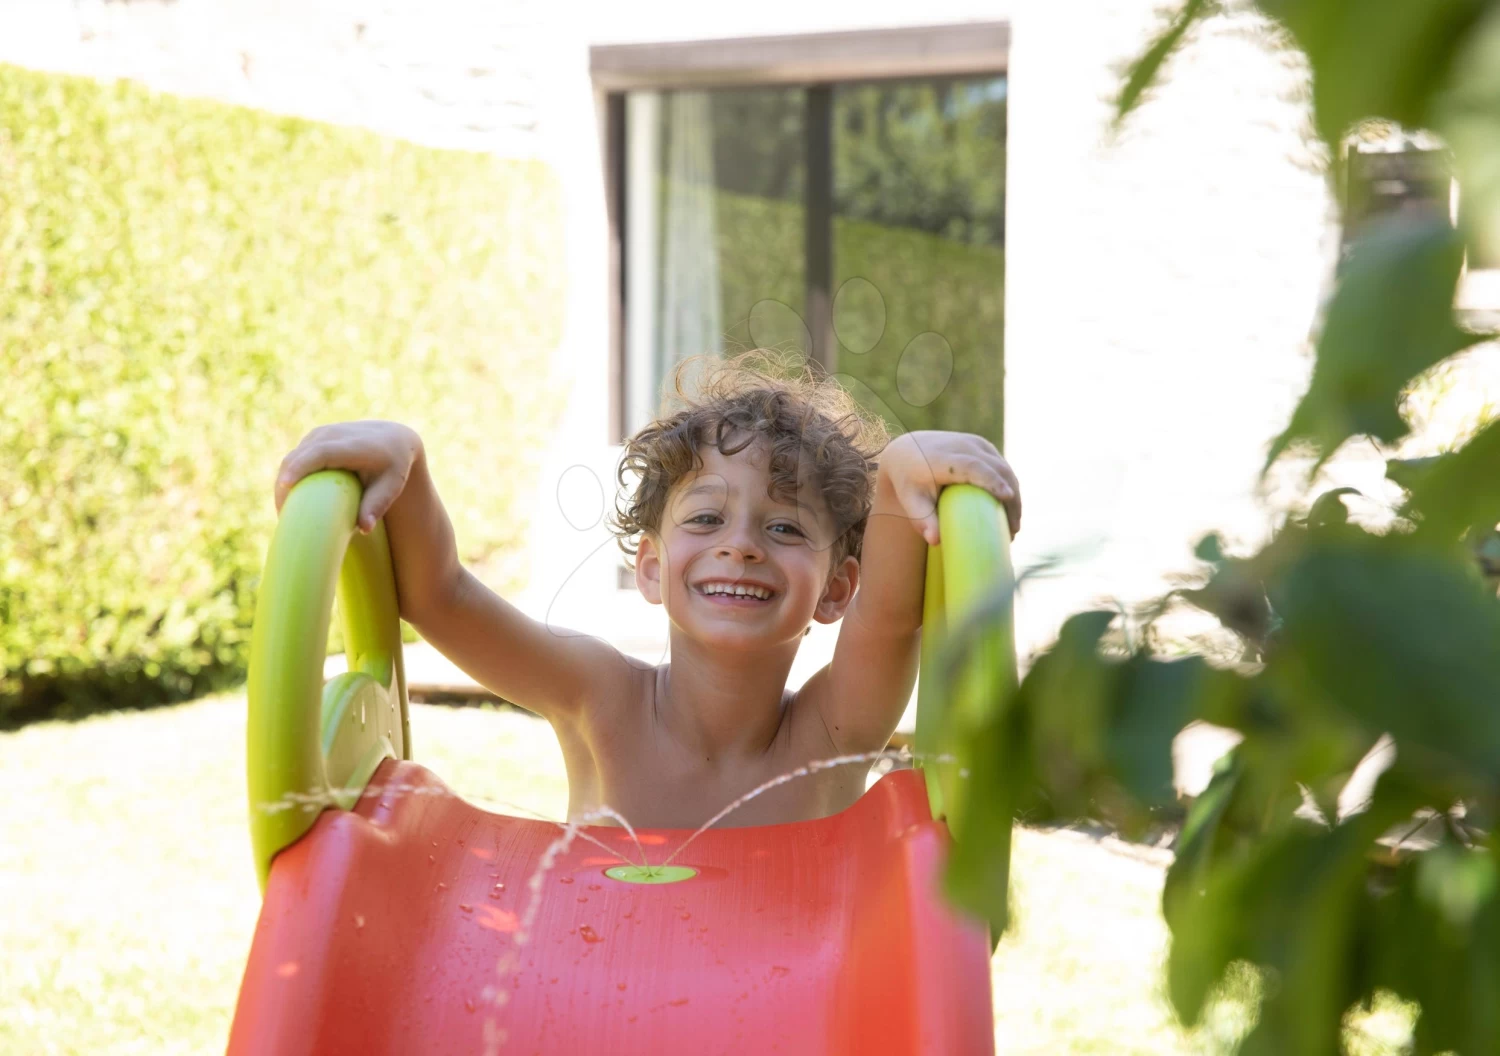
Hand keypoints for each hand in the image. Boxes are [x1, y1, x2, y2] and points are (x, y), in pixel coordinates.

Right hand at [274, 421, 422, 534]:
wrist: (393, 437)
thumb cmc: (393, 467)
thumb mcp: (391, 485)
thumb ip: (377, 505)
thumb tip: (364, 529)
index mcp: (354, 445)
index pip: (321, 453)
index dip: (301, 467)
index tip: (286, 485)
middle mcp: (334, 434)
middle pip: (300, 456)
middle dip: (285, 483)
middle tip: (282, 515)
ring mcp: (321, 433)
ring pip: (293, 456)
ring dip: (284, 481)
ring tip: (284, 511)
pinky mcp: (314, 437)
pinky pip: (296, 456)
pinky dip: (289, 475)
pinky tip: (289, 498)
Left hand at [878, 431, 1020, 543]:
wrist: (908, 450)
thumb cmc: (909, 481)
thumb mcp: (910, 500)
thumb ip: (921, 520)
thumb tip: (935, 541)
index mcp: (943, 458)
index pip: (972, 466)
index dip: (991, 480)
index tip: (1007, 497)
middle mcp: (962, 445)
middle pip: (996, 468)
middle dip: (1011, 497)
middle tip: (1014, 530)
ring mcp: (975, 443)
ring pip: (1003, 468)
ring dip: (1014, 494)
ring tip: (1014, 525)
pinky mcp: (983, 446)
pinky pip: (1001, 466)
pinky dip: (1009, 487)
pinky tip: (1011, 509)